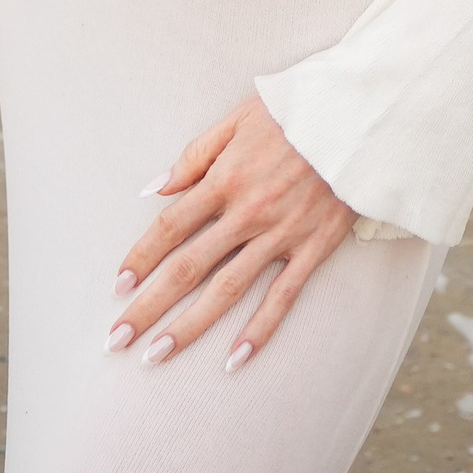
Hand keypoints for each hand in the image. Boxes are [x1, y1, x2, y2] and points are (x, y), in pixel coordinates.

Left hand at [104, 90, 353, 372]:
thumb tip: (153, 188)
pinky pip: (282, 298)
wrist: (356, 116)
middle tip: (117, 339)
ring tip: (156, 355)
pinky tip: (233, 360)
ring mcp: (280, 234)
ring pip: (226, 290)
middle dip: (149, 305)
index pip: (171, 225)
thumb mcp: (237, 118)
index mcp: (225, 178)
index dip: (141, 256)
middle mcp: (247, 212)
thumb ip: (194, 155)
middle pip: (188, 267)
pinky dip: (258, 331)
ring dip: (188, 327)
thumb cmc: (293, 111)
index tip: (118, 285)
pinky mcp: (312, 249)